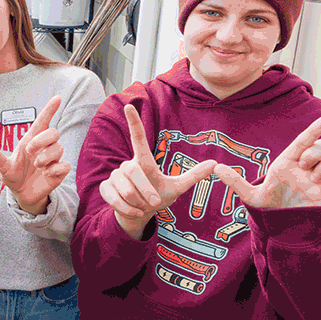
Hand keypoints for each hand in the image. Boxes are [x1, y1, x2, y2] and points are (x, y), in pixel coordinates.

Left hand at [0, 95, 66, 214]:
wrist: (22, 193)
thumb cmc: (13, 174)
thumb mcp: (2, 165)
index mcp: (31, 141)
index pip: (43, 121)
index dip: (50, 109)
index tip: (57, 98)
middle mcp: (44, 147)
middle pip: (53, 132)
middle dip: (42, 141)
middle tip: (30, 152)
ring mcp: (53, 158)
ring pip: (59, 148)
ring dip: (46, 157)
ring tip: (36, 166)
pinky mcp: (59, 171)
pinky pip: (65, 165)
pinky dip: (55, 169)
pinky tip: (46, 174)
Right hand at [99, 105, 215, 238]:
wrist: (139, 213)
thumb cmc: (158, 196)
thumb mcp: (177, 187)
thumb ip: (193, 175)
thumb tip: (215, 163)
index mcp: (143, 161)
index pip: (138, 138)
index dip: (134, 122)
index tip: (129, 105)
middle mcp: (127, 165)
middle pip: (134, 173)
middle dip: (146, 191)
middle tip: (155, 203)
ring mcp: (114, 176)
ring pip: (125, 190)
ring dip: (137, 203)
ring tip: (143, 207)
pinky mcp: (105, 188)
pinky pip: (115, 199)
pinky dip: (127, 209)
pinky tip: (134, 212)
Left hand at [213, 116, 320, 208]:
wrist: (286, 228)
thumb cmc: (270, 207)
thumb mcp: (252, 195)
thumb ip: (236, 182)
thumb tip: (216, 168)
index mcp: (289, 163)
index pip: (304, 141)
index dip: (314, 129)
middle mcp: (307, 168)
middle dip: (317, 150)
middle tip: (305, 165)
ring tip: (313, 180)